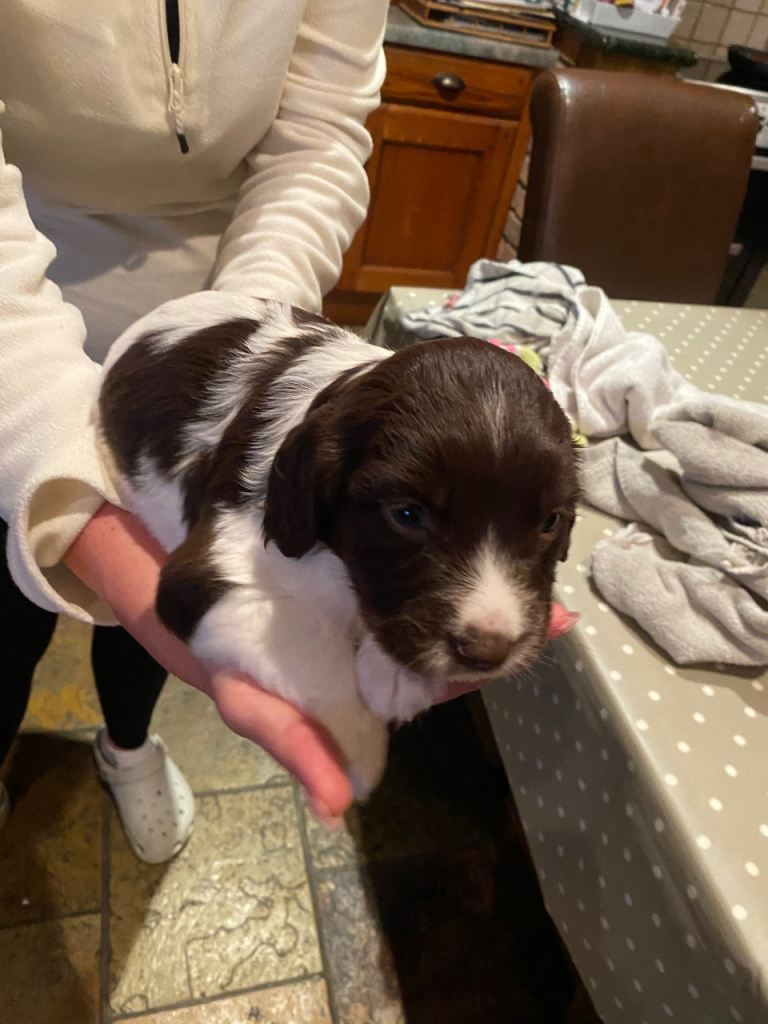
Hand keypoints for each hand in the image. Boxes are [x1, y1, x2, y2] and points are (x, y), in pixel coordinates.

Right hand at [65, 503, 577, 819]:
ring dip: (483, 562)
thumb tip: (342, 803)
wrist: (164, 567)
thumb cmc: (207, 637)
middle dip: (500, 618)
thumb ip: (290, 739)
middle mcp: (367, 635)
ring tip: (542, 547)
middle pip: (446, 631)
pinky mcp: (349, 550)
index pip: (431, 677)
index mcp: (355, 675)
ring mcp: (362, 591)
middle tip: (562, 602)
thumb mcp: (241, 691)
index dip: (479, 662)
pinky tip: (473, 496)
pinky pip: (403, 540)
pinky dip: (439, 522)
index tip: (548, 632)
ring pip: (433, 587)